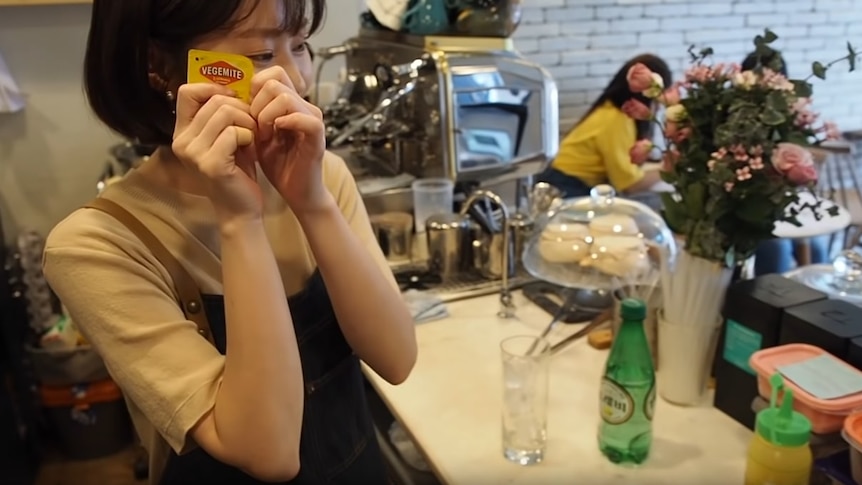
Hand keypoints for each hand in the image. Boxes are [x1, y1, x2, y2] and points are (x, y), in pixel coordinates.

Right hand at [171, 83, 261, 223]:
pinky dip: (248, 136)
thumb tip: (232, 84)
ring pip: (225, 113)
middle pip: (214, 101)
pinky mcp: (211, 164)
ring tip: (253, 135)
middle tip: (252, 124)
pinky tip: (251, 148)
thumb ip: (222, 114)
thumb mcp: (225, 138)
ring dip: (247, 120)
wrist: (242, 209)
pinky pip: (234, 132)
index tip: (233, 99)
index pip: (187, 92)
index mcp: (182, 133)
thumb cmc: (237, 171)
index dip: (213, 88)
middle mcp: (182, 142)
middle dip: (240, 107)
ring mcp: (194, 154)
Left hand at [250, 67, 331, 214]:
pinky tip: (275, 136)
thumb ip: (251, 115)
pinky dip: (286, 123)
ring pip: (286, 97)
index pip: (271, 74)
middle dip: (257, 103)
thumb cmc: (279, 164)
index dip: (253, 89)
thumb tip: (231, 98)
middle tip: (254, 127)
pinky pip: (306, 119)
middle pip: (275, 81)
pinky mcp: (317, 137)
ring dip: (267, 115)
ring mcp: (312, 119)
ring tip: (263, 136)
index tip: (246, 112)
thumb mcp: (258, 134)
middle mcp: (303, 106)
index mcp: (290, 103)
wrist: (298, 191)